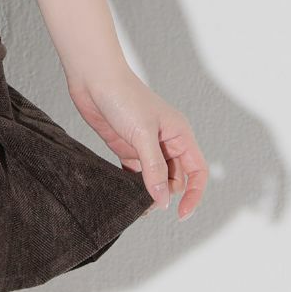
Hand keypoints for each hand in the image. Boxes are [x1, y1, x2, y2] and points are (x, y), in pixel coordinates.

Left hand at [66, 64, 207, 219]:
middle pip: (175, 179)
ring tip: (136, 204)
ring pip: (155, 179)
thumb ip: (154, 169)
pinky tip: (125, 193)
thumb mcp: (143, 135)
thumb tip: (163, 200)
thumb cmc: (123, 96)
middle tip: (148, 205)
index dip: (194, 194)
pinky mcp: (127, 147)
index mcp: (179, 135)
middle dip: (165, 195)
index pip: (197, 171)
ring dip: (148, 193)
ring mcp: (146, 146)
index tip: (181, 213)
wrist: (93, 78)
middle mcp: (166, 142)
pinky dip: (133, 185)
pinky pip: (135, 174)